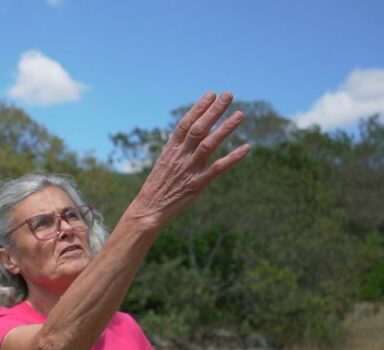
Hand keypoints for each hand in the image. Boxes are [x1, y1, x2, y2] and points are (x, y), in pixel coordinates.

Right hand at [128, 92, 250, 229]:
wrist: (148, 209)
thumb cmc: (157, 186)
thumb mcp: (164, 163)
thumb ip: (178, 149)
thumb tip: (192, 135)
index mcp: (170, 150)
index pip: (185, 123)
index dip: (199, 108)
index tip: (211, 95)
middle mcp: (180, 156)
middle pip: (198, 129)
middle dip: (214, 111)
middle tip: (228, 95)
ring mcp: (189, 169)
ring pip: (209, 144)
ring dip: (225, 128)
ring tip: (240, 114)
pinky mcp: (197, 184)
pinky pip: (217, 168)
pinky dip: (232, 158)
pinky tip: (246, 148)